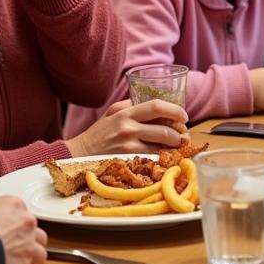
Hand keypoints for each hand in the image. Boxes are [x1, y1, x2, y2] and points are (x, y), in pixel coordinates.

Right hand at [0, 196, 46, 263]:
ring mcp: (30, 240)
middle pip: (32, 227)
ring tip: (18, 258)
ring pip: (41, 244)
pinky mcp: (28, 260)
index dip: (13, 222)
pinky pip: (36, 263)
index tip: (6, 230)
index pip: (21, 211)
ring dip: (32, 251)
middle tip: (11, 244)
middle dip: (25, 235)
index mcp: (14, 204)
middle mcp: (26, 220)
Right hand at [67, 99, 188, 156]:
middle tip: (183, 134)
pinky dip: (164, 157)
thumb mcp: (113, 112)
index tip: (184, 115)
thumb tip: (157, 102)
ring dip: (175, 147)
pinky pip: (154, 159)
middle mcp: (128, 128)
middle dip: (179, 133)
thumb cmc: (99, 133)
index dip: (175, 110)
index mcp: (125, 112)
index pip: (156, 106)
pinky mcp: (129, 161)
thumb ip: (133, 105)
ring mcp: (128, 146)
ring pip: (162, 146)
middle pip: (164, 129)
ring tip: (177, 145)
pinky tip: (167, 156)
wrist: (80, 154)